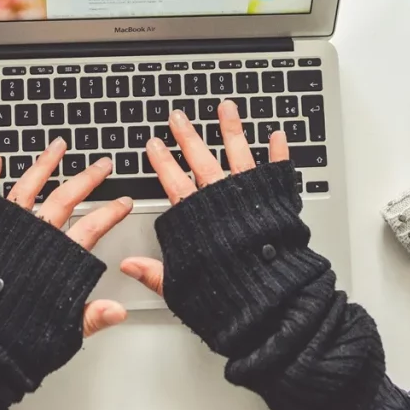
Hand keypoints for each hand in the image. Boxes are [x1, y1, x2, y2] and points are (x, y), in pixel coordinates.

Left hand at [0, 137, 132, 335]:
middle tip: (102, 165)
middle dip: (87, 178)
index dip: (111, 213)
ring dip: (45, 164)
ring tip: (58, 146)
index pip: (92, 227)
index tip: (123, 201)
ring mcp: (8, 230)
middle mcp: (34, 238)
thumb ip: (92, 316)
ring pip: (30, 187)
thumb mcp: (62, 332)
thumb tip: (118, 310)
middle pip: (66, 198)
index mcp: (57, 259)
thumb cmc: (12, 336)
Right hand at [120, 100, 288, 295]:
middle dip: (188, 135)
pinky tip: (276, 135)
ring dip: (231, 129)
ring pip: (238, 154)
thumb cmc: (229, 298)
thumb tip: (130, 266)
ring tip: (226, 107)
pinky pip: (278, 172)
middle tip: (179, 117)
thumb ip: (155, 272)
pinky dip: (279, 152)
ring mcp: (250, 197)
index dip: (162, 161)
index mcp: (196, 219)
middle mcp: (222, 200)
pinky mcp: (277, 202)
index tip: (154, 144)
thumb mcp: (181, 288)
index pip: (172, 181)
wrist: (272, 302)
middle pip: (200, 159)